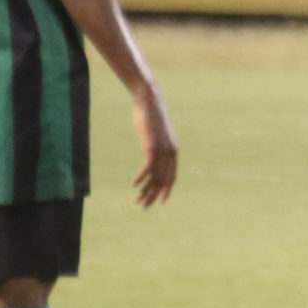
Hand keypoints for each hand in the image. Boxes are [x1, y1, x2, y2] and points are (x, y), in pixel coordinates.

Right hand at [130, 84, 178, 207]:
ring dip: (145, 191)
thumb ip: (155, 145)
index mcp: (173, 152)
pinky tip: (134, 184)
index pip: (172, 177)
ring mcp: (162, 150)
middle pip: (163, 181)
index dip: (166, 190)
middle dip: (153, 195)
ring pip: (155, 177)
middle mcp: (171, 153)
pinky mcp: (152, 147)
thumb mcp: (155, 134)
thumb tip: (151, 152)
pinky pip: (147, 168)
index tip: (160, 201)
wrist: (149, 101)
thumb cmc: (150, 117)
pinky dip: (141, 177)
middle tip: (143, 206)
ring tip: (137, 201)